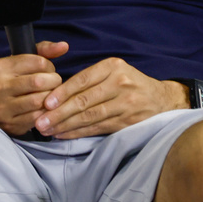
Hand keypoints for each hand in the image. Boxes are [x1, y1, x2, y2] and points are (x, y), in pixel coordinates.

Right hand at [0, 41, 67, 135]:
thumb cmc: (5, 80)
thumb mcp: (16, 62)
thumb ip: (42, 51)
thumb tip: (64, 46)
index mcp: (1, 67)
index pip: (37, 62)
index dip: (49, 66)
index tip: (49, 70)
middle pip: (39, 82)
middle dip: (54, 82)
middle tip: (55, 83)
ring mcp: (3, 108)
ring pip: (39, 101)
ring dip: (51, 98)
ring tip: (51, 95)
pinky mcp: (10, 124)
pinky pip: (36, 118)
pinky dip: (45, 112)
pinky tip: (44, 108)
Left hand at [34, 58, 185, 138]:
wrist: (161, 100)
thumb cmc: (129, 84)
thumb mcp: (113, 71)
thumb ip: (90, 79)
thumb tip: (56, 94)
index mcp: (113, 67)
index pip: (82, 80)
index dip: (62, 93)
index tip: (46, 103)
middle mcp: (120, 83)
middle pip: (84, 101)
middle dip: (59, 113)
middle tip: (41, 122)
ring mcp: (125, 103)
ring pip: (90, 117)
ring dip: (66, 125)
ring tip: (48, 130)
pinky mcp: (127, 122)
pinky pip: (98, 128)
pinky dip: (79, 133)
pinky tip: (65, 135)